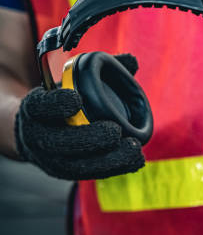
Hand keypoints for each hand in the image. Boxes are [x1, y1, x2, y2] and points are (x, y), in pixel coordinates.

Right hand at [13, 54, 144, 179]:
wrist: (37, 129)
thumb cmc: (60, 100)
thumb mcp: (68, 82)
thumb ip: (98, 69)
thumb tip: (132, 60)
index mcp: (34, 108)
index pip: (39, 106)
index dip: (55, 104)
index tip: (76, 99)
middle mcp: (37, 136)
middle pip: (58, 142)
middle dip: (87, 138)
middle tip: (114, 131)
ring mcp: (50, 158)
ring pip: (74, 165)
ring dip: (106, 159)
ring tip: (133, 149)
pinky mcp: (66, 171)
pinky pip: (88, 173)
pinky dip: (113, 168)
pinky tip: (135, 161)